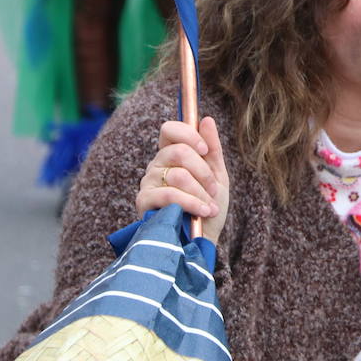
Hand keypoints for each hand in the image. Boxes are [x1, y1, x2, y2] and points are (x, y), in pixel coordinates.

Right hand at [135, 116, 229, 245]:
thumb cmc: (208, 208)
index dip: (188, 135)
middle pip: (177, 151)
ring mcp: (148, 184)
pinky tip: (203, 212)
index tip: (204, 150)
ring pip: (178, 174)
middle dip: (203, 171)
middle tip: (213, 188)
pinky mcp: (144, 203)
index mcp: (171, 156)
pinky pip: (169, 195)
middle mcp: (156, 166)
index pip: (169, 130)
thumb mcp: (217, 176)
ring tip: (210, 206)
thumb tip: (207, 120)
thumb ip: (212, 149)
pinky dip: (192, 203)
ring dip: (201, 192)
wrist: (204, 240)